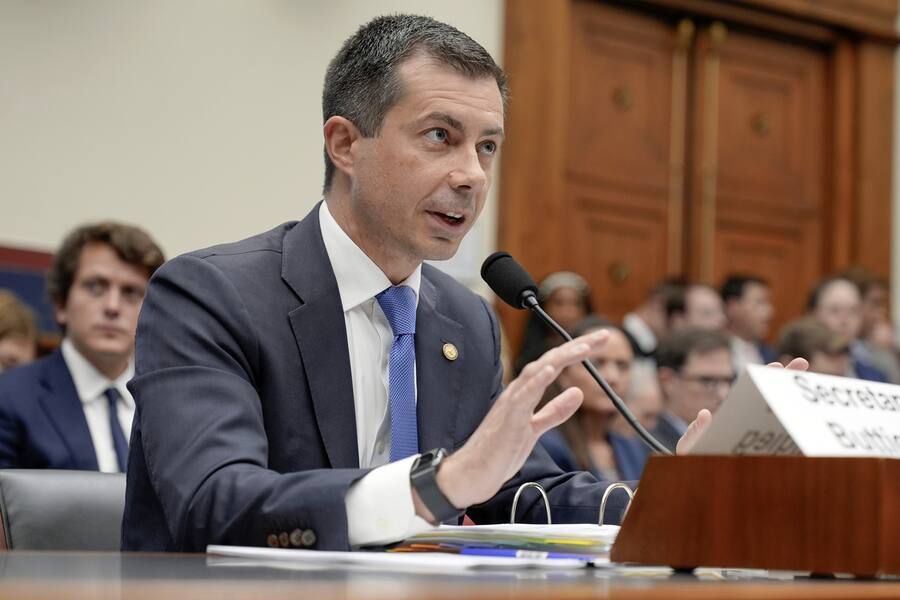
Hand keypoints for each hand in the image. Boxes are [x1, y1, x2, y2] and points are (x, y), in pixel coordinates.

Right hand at [415, 330, 608, 518]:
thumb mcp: (534, 430)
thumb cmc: (498, 453)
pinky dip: (536, 381)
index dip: (576, 352)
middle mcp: (517, 393)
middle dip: (576, 346)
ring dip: (562, 357)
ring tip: (585, 346)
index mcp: (524, 394)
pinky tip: (550, 369)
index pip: (553, 365)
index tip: (599, 342)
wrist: (471, 475)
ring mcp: (511, 405)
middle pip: (549, 361)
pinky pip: (523, 397)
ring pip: (537, 372)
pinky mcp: (507, 420)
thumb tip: (578, 394)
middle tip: (604, 335)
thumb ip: (554, 412)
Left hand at [675, 357, 809, 454]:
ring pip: (779, 418)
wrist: (698, 481)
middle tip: (802, 362)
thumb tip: (705, 413)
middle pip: (768, 398)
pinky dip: (795, 434)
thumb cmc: (694, 460)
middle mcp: (746, 424)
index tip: (776, 365)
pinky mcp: (763, 456)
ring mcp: (756, 438)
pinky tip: (809, 423)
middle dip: (784, 381)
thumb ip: (696, 432)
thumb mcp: (690, 446)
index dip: (763, 379)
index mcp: (730, 418)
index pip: (749, 394)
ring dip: (793, 403)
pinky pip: (781, 444)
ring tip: (808, 386)